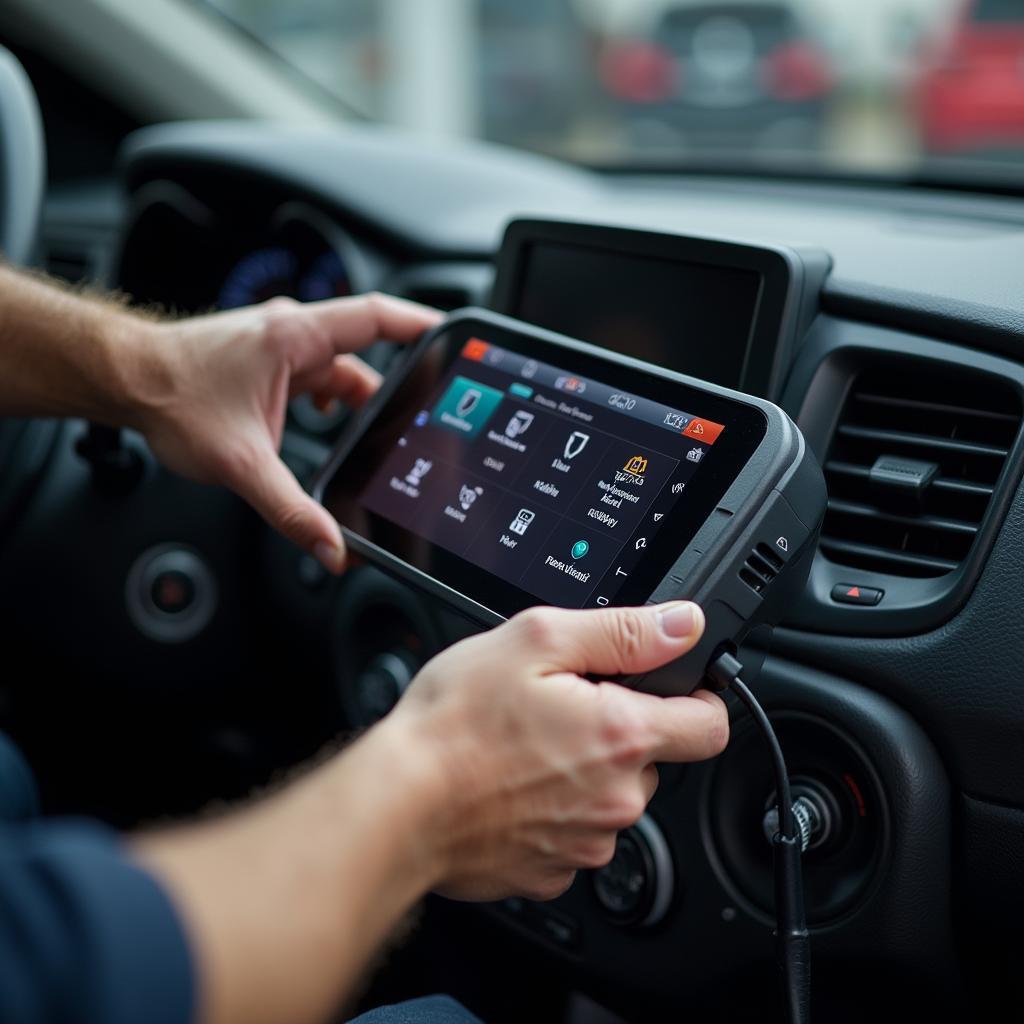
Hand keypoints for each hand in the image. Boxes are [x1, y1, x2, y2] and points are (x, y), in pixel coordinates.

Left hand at [138, 293, 441, 570]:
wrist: (122, 379)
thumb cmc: (170, 398)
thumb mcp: (240, 463)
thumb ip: (290, 509)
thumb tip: (329, 545)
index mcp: (295, 337)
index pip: (377, 319)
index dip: (423, 327)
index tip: (457, 336)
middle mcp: (292, 334)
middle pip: (366, 356)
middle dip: (397, 390)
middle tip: (422, 421)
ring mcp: (281, 347)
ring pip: (341, 372)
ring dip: (357, 405)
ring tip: (374, 441)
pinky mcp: (270, 363)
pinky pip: (319, 378)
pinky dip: (332, 403)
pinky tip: (329, 429)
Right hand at [387, 601, 727, 901]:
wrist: (398, 803)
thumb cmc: (455, 724)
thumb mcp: (536, 641)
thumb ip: (622, 631)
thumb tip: (683, 624)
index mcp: (621, 736)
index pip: (710, 725)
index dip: (698, 697)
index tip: (672, 688)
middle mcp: (615, 800)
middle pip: (652, 758)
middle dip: (618, 728)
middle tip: (559, 706)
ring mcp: (585, 843)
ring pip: (609, 795)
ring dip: (583, 769)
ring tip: (525, 744)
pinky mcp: (552, 870)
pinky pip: (573, 831)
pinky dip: (553, 808)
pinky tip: (512, 784)